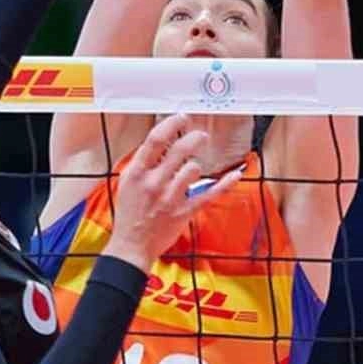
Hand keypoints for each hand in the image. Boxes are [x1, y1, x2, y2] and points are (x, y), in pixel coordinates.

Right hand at [101, 114, 241, 270]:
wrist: (131, 246)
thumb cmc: (129, 214)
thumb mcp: (127, 183)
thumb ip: (143, 163)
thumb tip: (162, 142)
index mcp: (137, 173)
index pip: (155, 140)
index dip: (171, 124)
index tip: (181, 118)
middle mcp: (154, 183)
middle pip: (179, 150)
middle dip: (194, 138)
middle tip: (201, 136)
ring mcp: (170, 198)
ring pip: (193, 169)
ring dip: (196, 166)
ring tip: (192, 170)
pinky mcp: (184, 212)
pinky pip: (209, 193)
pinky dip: (224, 183)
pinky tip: (235, 174)